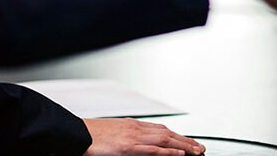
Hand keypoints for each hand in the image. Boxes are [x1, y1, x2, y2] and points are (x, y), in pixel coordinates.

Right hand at [83, 118, 203, 155]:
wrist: (76, 133)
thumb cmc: (91, 135)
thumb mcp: (113, 133)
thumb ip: (127, 136)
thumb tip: (137, 143)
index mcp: (132, 125)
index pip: (161, 129)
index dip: (178, 135)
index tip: (189, 141)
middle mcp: (136, 128)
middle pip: (167, 133)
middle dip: (186, 140)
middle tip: (200, 148)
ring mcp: (133, 137)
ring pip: (165, 139)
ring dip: (184, 145)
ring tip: (197, 151)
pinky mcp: (128, 147)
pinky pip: (152, 149)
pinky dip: (168, 152)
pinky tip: (180, 154)